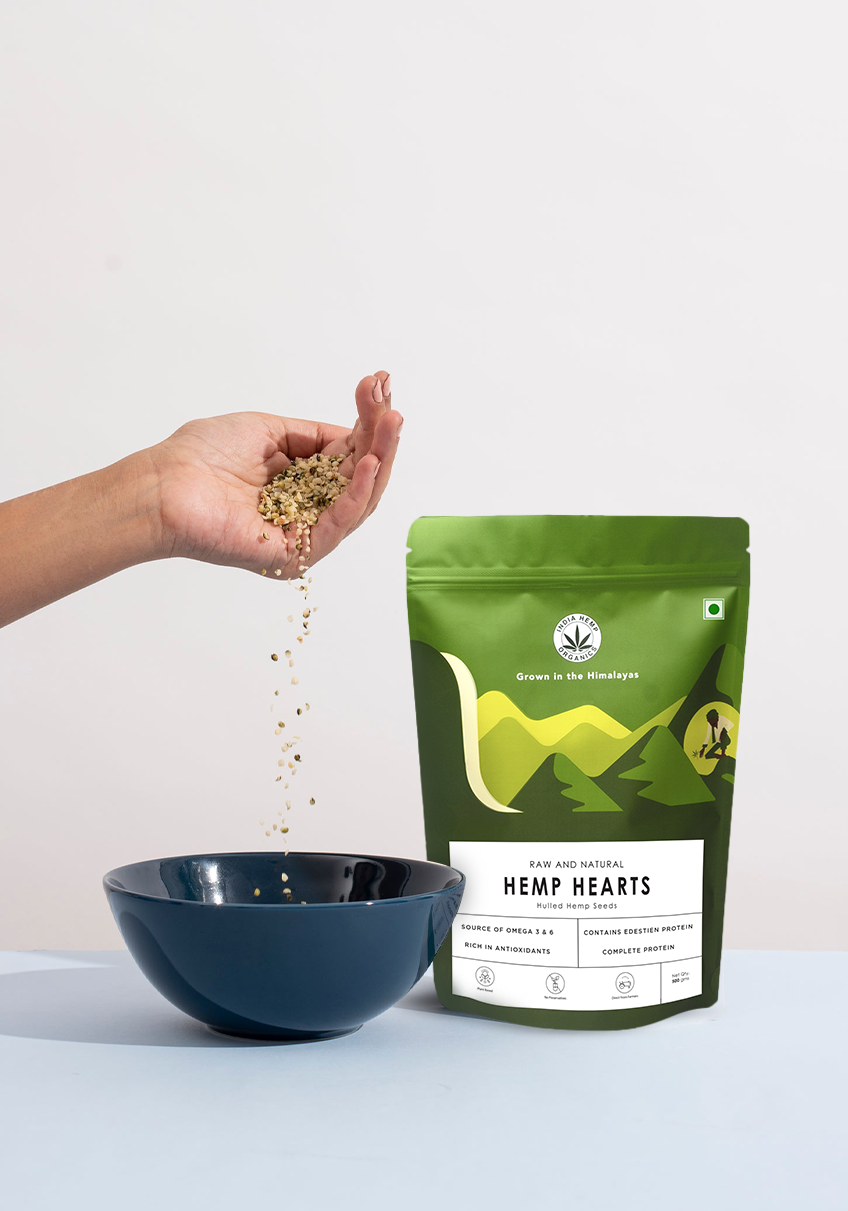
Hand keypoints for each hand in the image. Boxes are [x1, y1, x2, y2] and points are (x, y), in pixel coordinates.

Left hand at [147, 371, 401, 574]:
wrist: (163, 486)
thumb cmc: (199, 456)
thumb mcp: (266, 429)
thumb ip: (311, 435)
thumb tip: (348, 431)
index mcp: (298, 483)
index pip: (347, 455)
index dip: (368, 424)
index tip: (379, 386)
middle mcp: (305, 510)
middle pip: (360, 477)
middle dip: (381, 439)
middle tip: (393, 407)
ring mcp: (303, 533)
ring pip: (359, 500)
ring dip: (380, 459)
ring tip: (390, 424)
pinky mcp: (297, 553)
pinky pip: (339, 523)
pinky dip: (357, 492)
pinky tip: (367, 462)